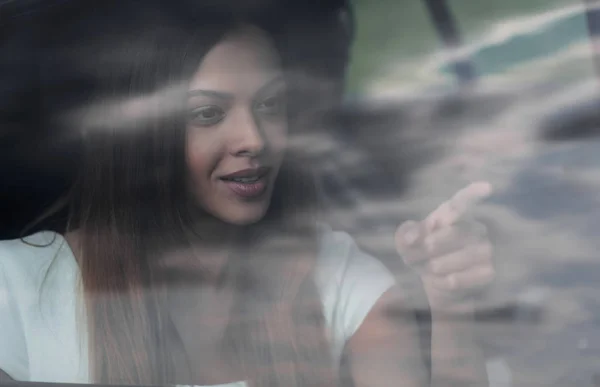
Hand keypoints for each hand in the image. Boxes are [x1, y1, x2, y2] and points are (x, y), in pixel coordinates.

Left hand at [395, 182, 494, 312]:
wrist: (435, 283)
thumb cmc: (422, 254)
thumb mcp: (407, 242)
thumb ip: (406, 234)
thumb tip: (412, 236)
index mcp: (452, 214)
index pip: (464, 200)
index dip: (474, 194)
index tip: (487, 187)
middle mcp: (474, 228)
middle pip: (455, 233)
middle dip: (429, 247)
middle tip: (410, 257)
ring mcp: (484, 249)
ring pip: (461, 256)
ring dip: (436, 265)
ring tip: (427, 268)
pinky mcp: (487, 272)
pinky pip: (463, 277)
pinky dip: (444, 282)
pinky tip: (438, 280)